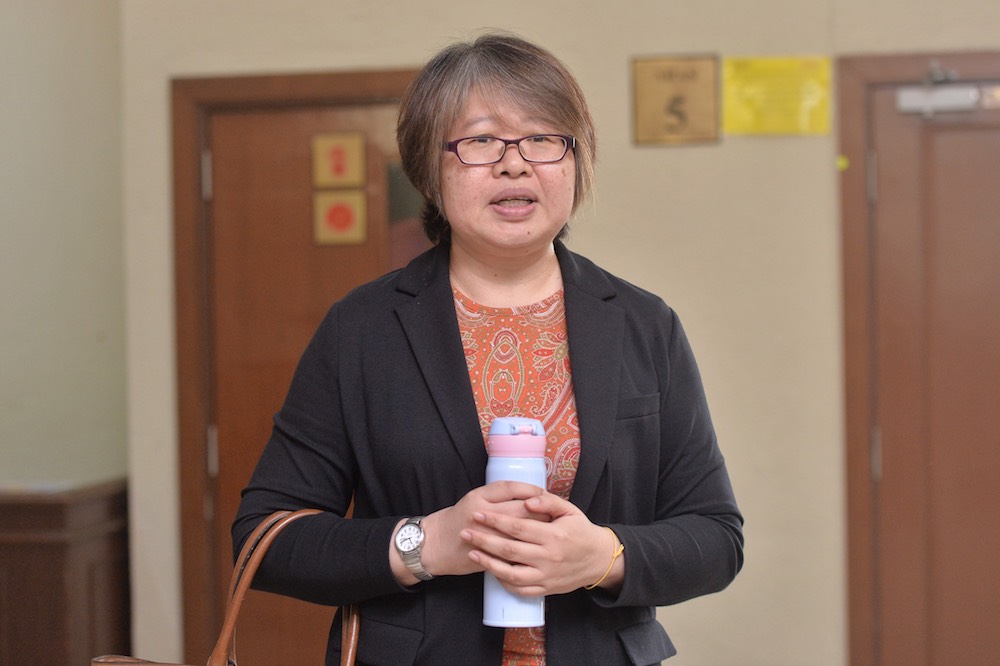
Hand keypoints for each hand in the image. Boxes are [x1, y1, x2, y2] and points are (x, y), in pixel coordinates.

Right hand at [390, 481, 546, 584]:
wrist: (435, 545)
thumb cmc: (458, 519)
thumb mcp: (475, 499)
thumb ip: (499, 496)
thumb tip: (531, 497)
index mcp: (480, 498)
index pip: (512, 489)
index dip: (531, 491)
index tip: (544, 494)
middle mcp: (482, 515)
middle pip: (521, 509)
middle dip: (541, 512)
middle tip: (555, 514)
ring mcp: (485, 536)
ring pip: (520, 532)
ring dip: (538, 532)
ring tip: (551, 531)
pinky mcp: (487, 555)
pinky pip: (513, 553)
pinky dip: (527, 550)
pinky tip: (537, 549)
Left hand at [460, 491, 624, 595]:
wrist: (599, 560)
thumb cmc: (581, 531)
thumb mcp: (570, 510)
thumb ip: (548, 501)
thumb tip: (527, 499)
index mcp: (554, 536)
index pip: (518, 527)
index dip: (495, 521)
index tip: (478, 514)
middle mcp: (549, 558)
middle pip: (509, 550)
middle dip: (484, 540)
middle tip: (466, 532)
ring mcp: (546, 576)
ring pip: (511, 573)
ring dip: (488, 564)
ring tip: (472, 553)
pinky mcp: (546, 589)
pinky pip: (519, 589)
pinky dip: (503, 581)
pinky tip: (491, 570)